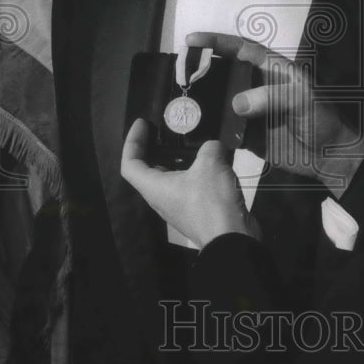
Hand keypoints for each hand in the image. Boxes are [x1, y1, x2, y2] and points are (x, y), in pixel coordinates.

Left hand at [120, 119, 259, 248]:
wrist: (233, 238)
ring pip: (170, 178)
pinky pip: (189, 185)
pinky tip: (212, 161)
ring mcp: (179, 206)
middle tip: (165, 131)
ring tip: (191, 143)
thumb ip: (209, 147)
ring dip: (177, 159)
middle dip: (153, 148)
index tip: (143, 124)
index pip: (129, 164)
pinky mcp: (196, 210)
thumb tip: (214, 147)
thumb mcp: (211, 163)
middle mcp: (161, 198)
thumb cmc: (212, 201)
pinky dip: (194, 171)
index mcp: (154, 187)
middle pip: (148, 170)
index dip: (132, 142)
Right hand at [186, 32, 363, 195]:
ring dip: (201, 100)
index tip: (192, 39)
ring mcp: (249, 111)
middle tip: (178, 73)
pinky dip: (208, 127)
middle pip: (223, 72)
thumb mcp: (303, 100)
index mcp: (271, 70)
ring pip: (219, 100)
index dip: (216, 42)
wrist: (329, 156)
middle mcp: (256, 86)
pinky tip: (191, 127)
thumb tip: (236, 103)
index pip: (240, 49)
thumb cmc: (321, 119)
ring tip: (179, 99)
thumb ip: (272, 96)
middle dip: (201, 70)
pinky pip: (222, 128)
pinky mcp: (245, 135)